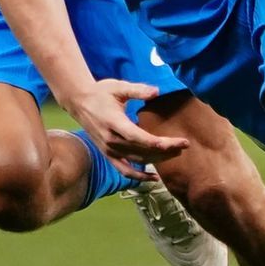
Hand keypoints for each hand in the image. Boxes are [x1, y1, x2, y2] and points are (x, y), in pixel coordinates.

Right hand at [61, 79, 190, 178]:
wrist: (79, 102)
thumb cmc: (100, 92)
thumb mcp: (118, 87)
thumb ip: (137, 90)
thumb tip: (156, 91)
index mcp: (114, 123)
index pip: (139, 137)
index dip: (159, 143)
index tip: (179, 142)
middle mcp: (111, 140)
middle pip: (143, 151)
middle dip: (166, 150)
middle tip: (185, 145)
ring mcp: (109, 150)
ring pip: (137, 161)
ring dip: (158, 160)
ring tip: (176, 154)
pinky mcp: (108, 154)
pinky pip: (125, 170)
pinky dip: (139, 177)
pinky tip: (154, 179)